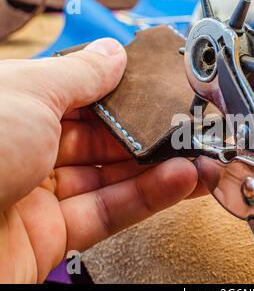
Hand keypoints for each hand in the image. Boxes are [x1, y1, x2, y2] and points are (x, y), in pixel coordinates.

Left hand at [0, 39, 204, 282]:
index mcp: (12, 106)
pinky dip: (148, 197)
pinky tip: (180, 182)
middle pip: (102, 138)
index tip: (160, 90)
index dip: (123, 91)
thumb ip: (80, 75)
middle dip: (150, 133)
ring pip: (111, 177)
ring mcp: (39, 195)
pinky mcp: (52, 236)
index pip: (81, 94)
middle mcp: (24, 149)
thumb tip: (112, 54)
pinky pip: (109, 211)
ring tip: (198, 156)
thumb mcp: (27, 94)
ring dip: (160, 168)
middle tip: (188, 127)